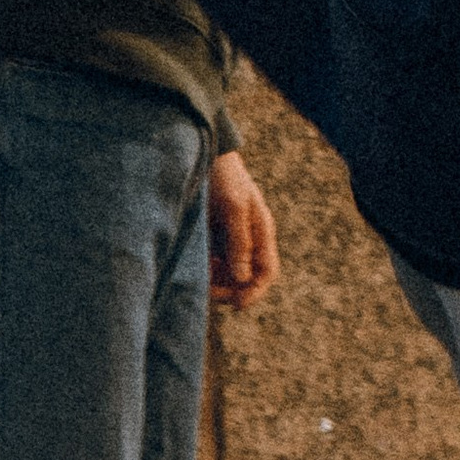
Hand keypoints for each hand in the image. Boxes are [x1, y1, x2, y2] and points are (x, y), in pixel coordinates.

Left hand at [208, 153, 279, 312]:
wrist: (201, 154)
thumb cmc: (224, 177)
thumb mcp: (234, 207)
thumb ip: (240, 242)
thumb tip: (242, 278)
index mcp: (261, 231)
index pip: (266, 272)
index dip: (255, 292)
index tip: (236, 305)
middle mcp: (247, 239)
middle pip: (246, 279)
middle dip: (229, 290)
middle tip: (208, 291)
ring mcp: (228, 240)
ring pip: (227, 275)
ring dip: (215, 282)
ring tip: (198, 277)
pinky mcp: (211, 239)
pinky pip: (211, 265)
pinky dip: (204, 271)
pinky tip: (193, 266)